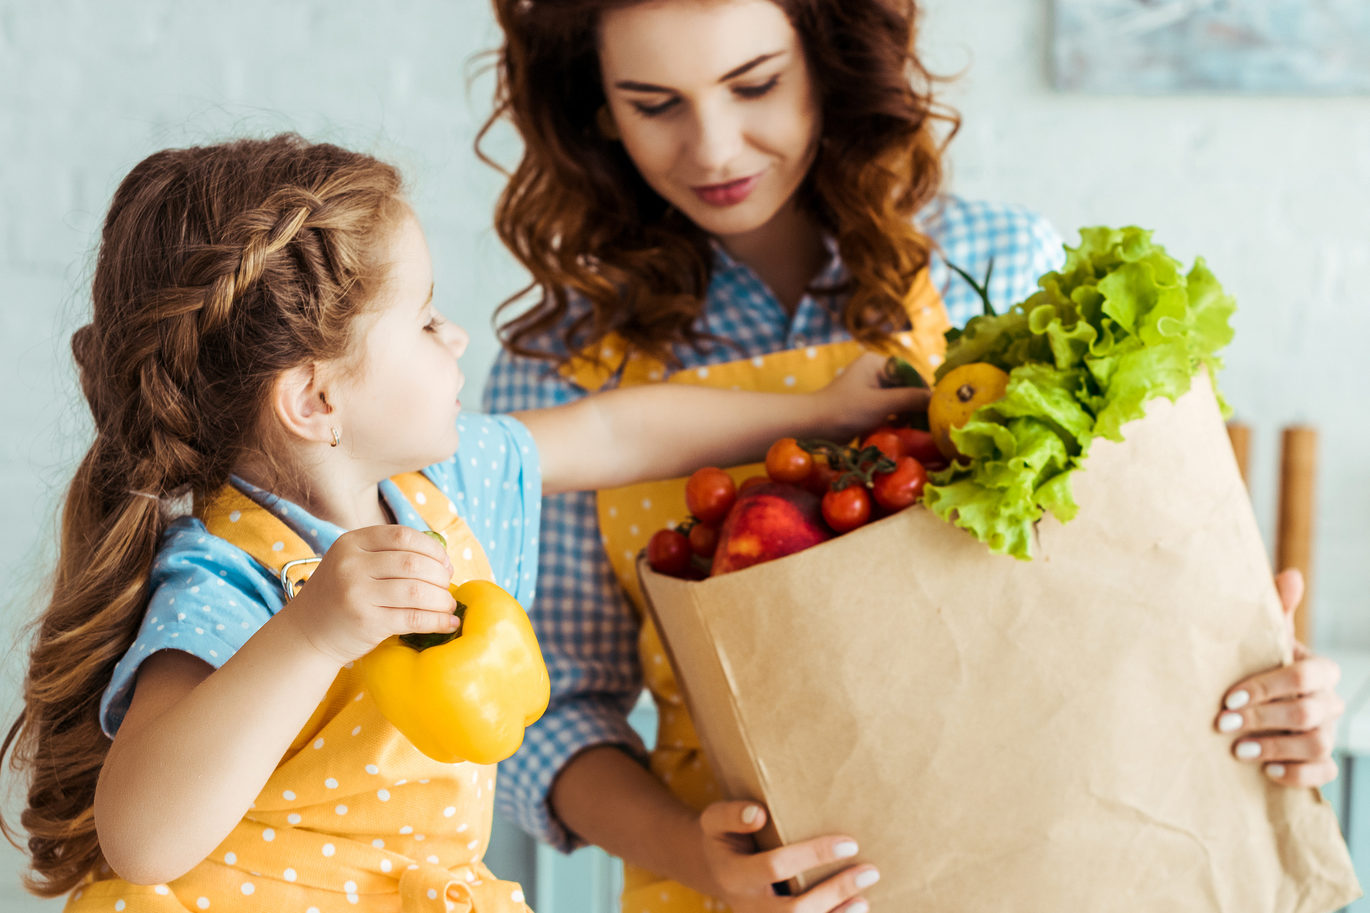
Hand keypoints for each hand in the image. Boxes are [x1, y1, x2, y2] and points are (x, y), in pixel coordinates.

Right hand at [279, 525, 458, 665]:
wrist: (307, 633)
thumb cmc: (341, 596)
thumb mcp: (353, 563)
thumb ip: (387, 554)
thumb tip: (443, 559)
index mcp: (351, 543)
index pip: (403, 536)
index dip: (432, 549)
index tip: (445, 563)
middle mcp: (351, 565)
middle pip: (413, 563)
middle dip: (440, 575)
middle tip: (447, 586)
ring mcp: (357, 593)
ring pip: (417, 590)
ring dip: (442, 599)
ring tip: (449, 604)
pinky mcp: (367, 622)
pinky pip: (413, 618)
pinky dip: (437, 620)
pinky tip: (448, 622)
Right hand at [697, 800, 877, 912]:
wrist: (713, 870)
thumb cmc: (723, 837)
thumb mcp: (715, 819)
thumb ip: (732, 814)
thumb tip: (758, 814)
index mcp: (733, 875)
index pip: (775, 866)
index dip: (812, 855)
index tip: (849, 843)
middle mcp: (747, 906)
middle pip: (794, 911)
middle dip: (834, 892)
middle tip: (869, 872)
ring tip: (864, 899)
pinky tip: (854, 909)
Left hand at [817, 352, 930, 441]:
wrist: (813, 427)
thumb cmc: (844, 411)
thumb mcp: (880, 404)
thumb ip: (909, 399)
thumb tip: (936, 398)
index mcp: (877, 363)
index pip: (910, 373)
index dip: (923, 391)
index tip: (934, 409)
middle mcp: (875, 372)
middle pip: (906, 387)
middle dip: (915, 405)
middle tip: (927, 423)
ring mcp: (870, 389)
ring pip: (899, 401)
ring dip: (906, 415)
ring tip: (914, 429)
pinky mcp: (867, 405)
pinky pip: (889, 410)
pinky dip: (895, 420)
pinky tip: (899, 431)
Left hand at [1214, 569, 1344, 786]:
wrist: (1248, 705)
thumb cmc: (1254, 665)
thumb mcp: (1260, 639)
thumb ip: (1274, 610)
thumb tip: (1291, 574)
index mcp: (1316, 669)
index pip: (1307, 675)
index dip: (1269, 687)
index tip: (1229, 696)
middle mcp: (1328, 702)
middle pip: (1308, 712)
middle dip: (1262, 718)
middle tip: (1222, 724)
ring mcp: (1327, 733)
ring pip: (1317, 744)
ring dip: (1275, 747)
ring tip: (1238, 750)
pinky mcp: (1319, 762)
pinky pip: (1323, 773)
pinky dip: (1297, 774)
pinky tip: (1267, 771)